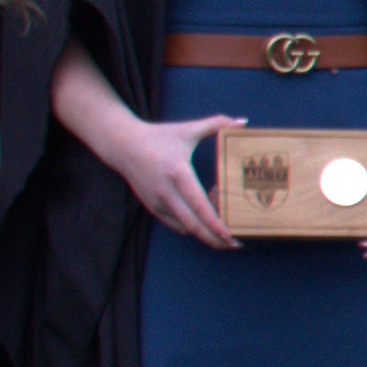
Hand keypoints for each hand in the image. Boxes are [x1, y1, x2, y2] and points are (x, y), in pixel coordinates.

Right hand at [110, 108, 237, 250]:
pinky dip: (192, 225)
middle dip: (215, 239)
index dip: (215, 223)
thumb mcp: (188, 129)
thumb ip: (217, 124)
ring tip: (221, 222)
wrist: (123, 145)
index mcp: (178, 173)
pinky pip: (176, 224)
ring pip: (186, 227)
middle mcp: (166, 192)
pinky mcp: (152, 208)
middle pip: (193, 225)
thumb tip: (243, 122)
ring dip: (205, 229)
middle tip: (237, 244)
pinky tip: (202, 216)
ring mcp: (157, 202)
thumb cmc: (159, 137)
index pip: (199, 205)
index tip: (230, 235)